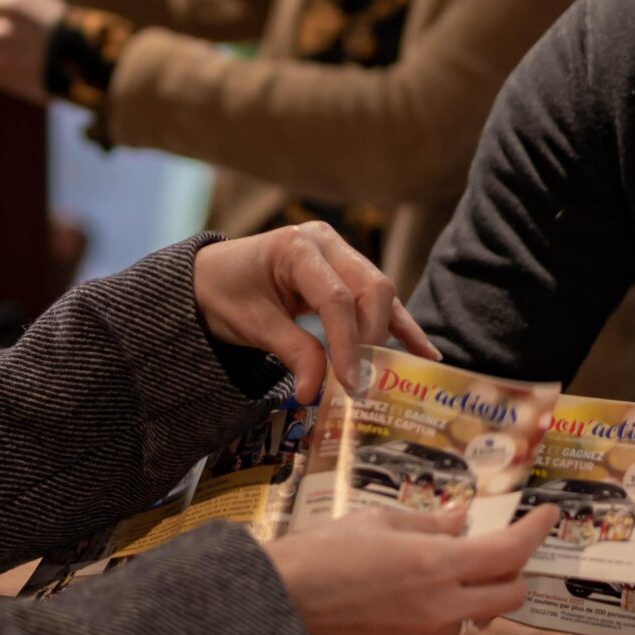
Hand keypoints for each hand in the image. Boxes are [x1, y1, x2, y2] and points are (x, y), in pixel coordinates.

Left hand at [194, 221, 437, 402]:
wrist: (209, 278)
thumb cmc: (225, 293)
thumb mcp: (251, 324)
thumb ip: (291, 352)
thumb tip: (317, 391)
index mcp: (297, 247)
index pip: (336, 297)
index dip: (347, 343)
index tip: (351, 383)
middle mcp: (326, 243)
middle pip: (370, 289)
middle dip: (372, 338)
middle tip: (366, 382)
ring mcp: (340, 254)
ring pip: (381, 293)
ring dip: (391, 334)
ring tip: (406, 375)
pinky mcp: (347, 272)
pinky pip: (379, 300)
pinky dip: (399, 326)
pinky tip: (425, 353)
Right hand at [264, 503, 557, 634]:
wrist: (280, 603)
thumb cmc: (322, 552)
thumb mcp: (378, 521)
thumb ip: (429, 523)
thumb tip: (462, 520)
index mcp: (437, 564)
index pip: (510, 551)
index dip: (536, 531)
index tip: (547, 515)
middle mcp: (441, 606)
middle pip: (510, 594)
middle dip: (511, 570)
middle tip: (494, 546)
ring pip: (477, 616)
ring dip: (477, 593)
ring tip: (449, 570)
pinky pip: (443, 631)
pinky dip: (444, 610)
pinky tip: (413, 593)